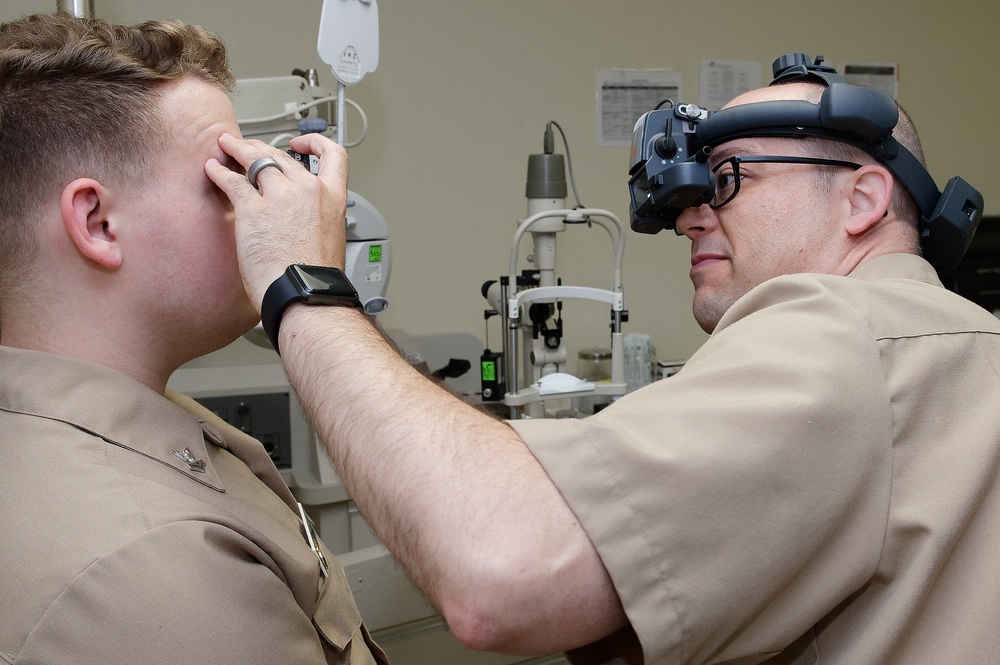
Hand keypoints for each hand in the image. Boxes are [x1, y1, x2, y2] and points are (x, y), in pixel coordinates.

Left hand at [205, 132, 349, 309]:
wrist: (304, 295)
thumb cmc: (315, 280)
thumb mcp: (329, 241)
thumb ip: (317, 223)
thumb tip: (304, 227)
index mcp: (333, 198)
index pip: (333, 155)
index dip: (313, 143)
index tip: (299, 144)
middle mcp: (309, 190)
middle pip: (283, 156)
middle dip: (262, 149)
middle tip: (249, 149)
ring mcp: (281, 196)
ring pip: (256, 158)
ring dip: (238, 150)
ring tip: (226, 147)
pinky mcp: (252, 208)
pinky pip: (231, 180)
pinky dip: (219, 171)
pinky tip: (212, 170)